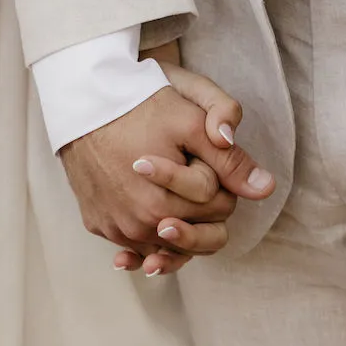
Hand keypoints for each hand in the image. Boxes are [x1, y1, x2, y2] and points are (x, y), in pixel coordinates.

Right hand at [112, 53, 251, 275]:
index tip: (203, 157)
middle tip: (194, 178)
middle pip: (197, 236)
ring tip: (174, 201)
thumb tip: (264, 188)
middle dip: (203, 210)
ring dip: (175, 228)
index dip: (221, 181)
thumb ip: (230, 156)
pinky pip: (132, 245)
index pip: (221, 208)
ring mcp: (117, 228)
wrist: (81, 98)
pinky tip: (150, 221)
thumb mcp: (191, 118)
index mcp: (168, 201)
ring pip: (164, 247)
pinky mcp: (98, 225)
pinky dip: (144, 237)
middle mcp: (140, 224)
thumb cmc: (139, 102)